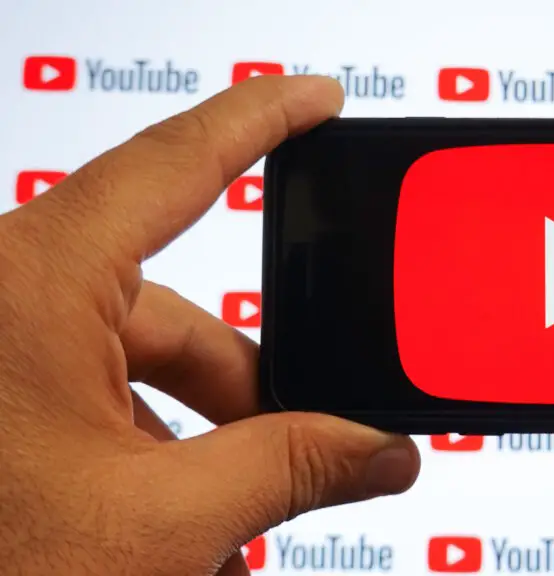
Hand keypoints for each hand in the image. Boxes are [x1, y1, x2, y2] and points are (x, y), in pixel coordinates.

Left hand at [0, 75, 419, 574]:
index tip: (317, 97)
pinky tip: (165, 531)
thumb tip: (379, 452)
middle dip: (246, 393)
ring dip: (192, 444)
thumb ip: (289, 471)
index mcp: (33, 284)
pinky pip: (87, 398)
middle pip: (173, 312)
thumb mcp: (157, 520)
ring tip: (220, 531)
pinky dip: (141, 455)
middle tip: (310, 447)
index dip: (263, 121)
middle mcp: (5, 295)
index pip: (179, 163)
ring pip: (131, 368)